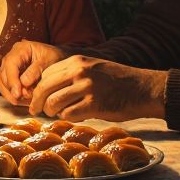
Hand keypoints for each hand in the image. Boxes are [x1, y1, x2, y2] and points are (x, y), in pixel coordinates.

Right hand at [0, 39, 66, 104]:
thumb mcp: (49, 60)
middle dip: (12, 89)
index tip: (17, 93)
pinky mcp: (11, 76)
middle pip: (3, 74)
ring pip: (2, 82)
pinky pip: (6, 87)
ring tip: (23, 101)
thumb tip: (24, 83)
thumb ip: (36, 70)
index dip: (12, 80)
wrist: (57, 56)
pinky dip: (12, 96)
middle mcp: (12, 57)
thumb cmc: (53, 56)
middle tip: (24, 98)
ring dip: (10, 94)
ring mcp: (10, 67)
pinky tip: (22, 101)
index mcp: (21, 49)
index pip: (10, 64)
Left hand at [28, 55, 167, 121]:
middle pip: (44, 87)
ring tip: (56, 114)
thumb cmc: (118, 81)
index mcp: (77, 61)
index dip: (38, 87)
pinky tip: (74, 116)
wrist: (143, 89)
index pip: (46, 73)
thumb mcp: (93, 68)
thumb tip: (49, 90)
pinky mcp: (95, 104)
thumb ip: (73, 75)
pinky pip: (69, 114)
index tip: (37, 97)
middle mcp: (80, 71)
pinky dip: (68, 118)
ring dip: (52, 111)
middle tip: (35, 111)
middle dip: (37, 102)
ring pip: (54, 102)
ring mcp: (87, 87)